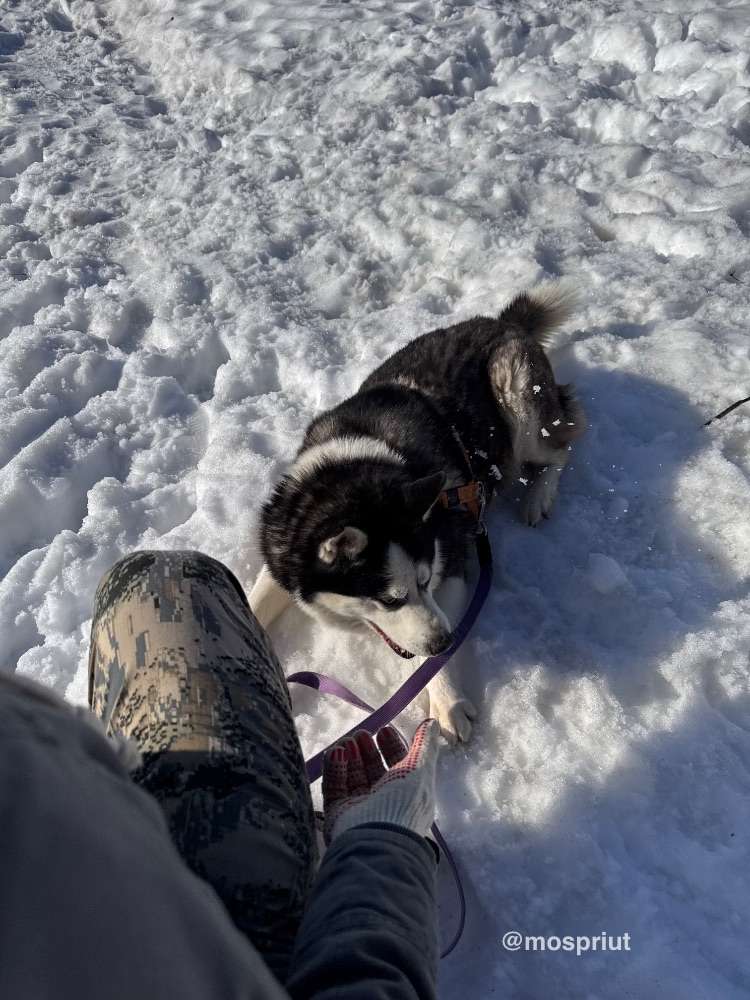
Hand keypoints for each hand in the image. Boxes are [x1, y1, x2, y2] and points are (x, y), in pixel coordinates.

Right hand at [322, 719, 439, 843]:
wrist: (378, 839)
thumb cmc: (404, 802)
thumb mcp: (420, 770)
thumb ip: (425, 746)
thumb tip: (432, 722)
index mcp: (408, 795)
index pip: (399, 766)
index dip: (392, 747)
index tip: (383, 730)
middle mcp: (384, 802)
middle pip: (374, 770)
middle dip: (368, 750)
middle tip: (361, 734)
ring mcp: (361, 809)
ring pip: (353, 777)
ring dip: (350, 756)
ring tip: (347, 741)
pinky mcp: (339, 814)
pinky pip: (334, 787)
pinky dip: (334, 768)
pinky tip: (335, 751)